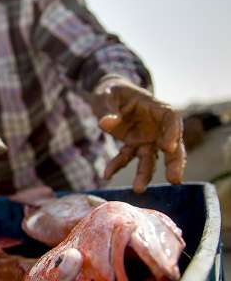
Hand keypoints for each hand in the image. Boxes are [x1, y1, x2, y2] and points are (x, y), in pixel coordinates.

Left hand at [92, 75, 185, 192]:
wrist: (108, 95)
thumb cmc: (112, 91)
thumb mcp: (106, 94)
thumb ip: (107, 108)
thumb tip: (106, 122)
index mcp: (157, 108)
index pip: (171, 120)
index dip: (172, 133)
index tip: (167, 147)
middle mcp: (156, 126)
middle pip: (171, 146)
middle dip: (174, 162)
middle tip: (174, 180)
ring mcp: (146, 138)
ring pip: (150, 158)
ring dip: (145, 174)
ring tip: (138, 189)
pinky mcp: (133, 146)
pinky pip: (126, 157)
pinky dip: (116, 166)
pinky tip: (106, 174)